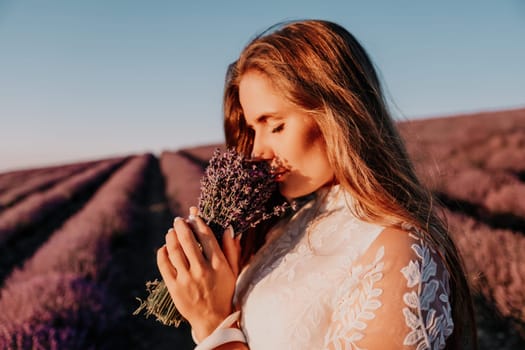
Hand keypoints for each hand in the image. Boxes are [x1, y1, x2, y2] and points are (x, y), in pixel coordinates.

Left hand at [157, 206, 241, 340]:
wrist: (213, 319)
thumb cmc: (224, 291)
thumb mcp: (233, 270)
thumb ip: (231, 249)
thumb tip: (229, 228)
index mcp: (218, 264)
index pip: (206, 236)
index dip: (198, 222)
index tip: (193, 215)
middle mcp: (202, 270)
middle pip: (188, 240)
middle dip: (182, 226)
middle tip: (178, 220)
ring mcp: (186, 279)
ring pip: (174, 250)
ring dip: (171, 237)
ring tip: (171, 231)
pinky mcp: (174, 288)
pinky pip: (164, 265)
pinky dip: (163, 253)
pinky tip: (165, 247)